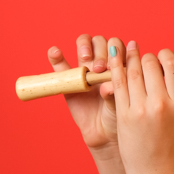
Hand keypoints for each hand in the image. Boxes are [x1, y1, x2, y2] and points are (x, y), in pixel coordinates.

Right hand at [47, 34, 123, 152]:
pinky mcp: (68, 77)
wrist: (103, 132)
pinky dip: (56, 56)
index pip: (117, 46)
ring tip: (84, 60)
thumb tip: (107, 86)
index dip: (114, 51)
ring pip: (84, 44)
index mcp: (119, 64)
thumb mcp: (118, 104)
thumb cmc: (116, 115)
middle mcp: (102, 61)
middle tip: (99, 68)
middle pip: (100, 42)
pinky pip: (60, 64)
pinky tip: (55, 52)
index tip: (111, 67)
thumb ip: (113, 94)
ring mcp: (85, 67)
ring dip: (84, 46)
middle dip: (100, 51)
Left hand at [109, 40, 173, 173]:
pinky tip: (113, 58)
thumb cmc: (169, 145)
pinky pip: (117, 84)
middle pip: (150, 64)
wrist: (156, 173)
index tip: (159, 57)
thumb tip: (168, 67)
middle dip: (145, 58)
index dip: (163, 55)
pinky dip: (114, 68)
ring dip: (129, 59)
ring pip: (132, 71)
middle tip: (142, 60)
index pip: (172, 64)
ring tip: (126, 50)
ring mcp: (141, 109)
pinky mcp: (123, 114)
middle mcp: (162, 103)